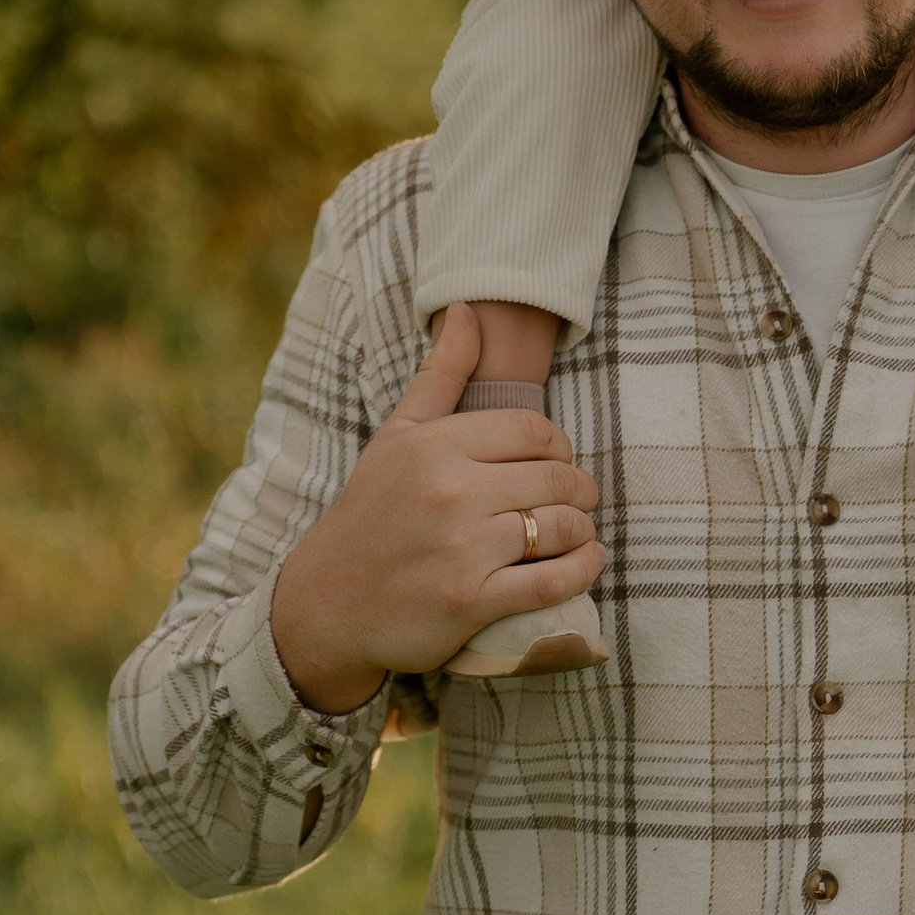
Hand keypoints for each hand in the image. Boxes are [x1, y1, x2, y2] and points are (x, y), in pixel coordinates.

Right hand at [270, 303, 608, 712]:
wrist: (326, 604)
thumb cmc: (370, 512)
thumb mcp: (396, 436)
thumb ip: (439, 373)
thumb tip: (466, 310)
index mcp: (434, 446)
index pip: (532, 429)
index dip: (558, 443)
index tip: (556, 459)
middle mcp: (450, 493)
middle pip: (554, 477)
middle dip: (580, 487)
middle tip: (580, 496)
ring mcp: (462, 551)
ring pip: (559, 527)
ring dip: (582, 528)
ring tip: (579, 529)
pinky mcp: (472, 603)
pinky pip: (552, 583)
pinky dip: (581, 570)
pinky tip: (588, 560)